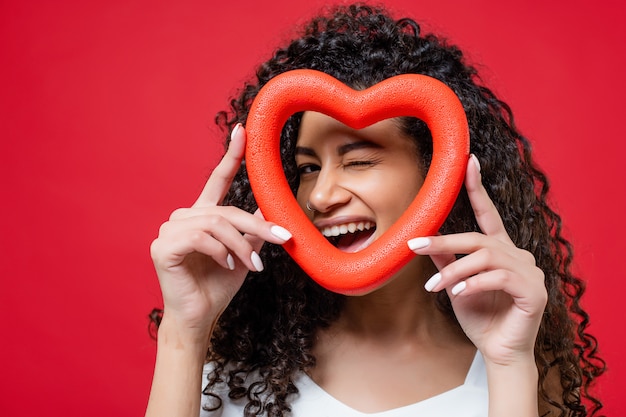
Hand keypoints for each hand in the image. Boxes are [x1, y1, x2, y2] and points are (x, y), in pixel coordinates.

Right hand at [150, 124, 291, 340]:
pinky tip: (228, 265)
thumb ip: (252, 232)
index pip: (217, 181)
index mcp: (201, 216)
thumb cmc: (217, 287)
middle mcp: (183, 218)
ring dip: (242, 245)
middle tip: (283, 240)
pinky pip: (201, 237)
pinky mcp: (163, 247)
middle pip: (226, 209)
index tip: (242, 131)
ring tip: (253, 267)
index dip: (230, 157)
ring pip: (217, 223)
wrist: (199, 318)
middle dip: (258, 227)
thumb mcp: (244, 255)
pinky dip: (221, 251)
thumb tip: (269, 209)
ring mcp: (169, 231)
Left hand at [408, 155, 546, 364]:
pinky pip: (500, 277)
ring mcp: (530, 272)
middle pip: (478, 238)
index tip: (468, 162)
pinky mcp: (534, 291)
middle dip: (445, 241)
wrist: (498, 352)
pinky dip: (475, 283)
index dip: (478, 188)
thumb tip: (425, 236)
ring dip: (455, 270)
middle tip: (415, 245)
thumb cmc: (480, 318)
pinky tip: (459, 294)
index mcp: (500, 251)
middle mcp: (517, 256)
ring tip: (434, 286)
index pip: (489, 215)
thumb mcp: (456, 285)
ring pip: (486, 257)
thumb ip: (446, 260)